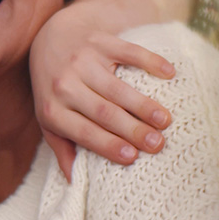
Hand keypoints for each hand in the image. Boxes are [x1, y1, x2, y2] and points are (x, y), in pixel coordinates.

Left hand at [31, 8, 175, 179]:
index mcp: (52, 110)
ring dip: (144, 104)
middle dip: (132, 129)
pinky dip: (150, 61)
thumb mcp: (49, 117)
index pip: (83, 131)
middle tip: (158, 144)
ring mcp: (82, 61)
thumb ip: (62, 147)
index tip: (133, 156)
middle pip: (103, 112)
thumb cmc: (54, 87)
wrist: (49, 37)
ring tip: (166, 121)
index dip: (107, 144)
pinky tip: (169, 74)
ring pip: (117, 87)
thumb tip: (74, 182)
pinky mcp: (99, 41)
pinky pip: (127, 52)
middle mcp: (64, 85)